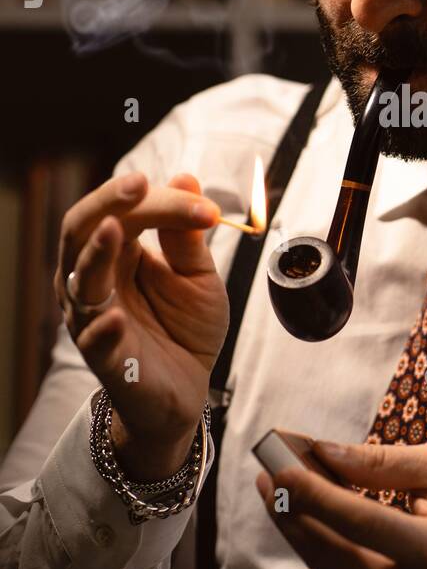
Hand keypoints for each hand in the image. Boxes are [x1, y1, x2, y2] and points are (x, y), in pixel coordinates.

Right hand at [55, 170, 228, 473]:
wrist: (188, 390)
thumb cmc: (184, 329)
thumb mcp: (197, 276)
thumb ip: (188, 236)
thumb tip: (185, 178)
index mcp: (117, 253)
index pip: (124, 211)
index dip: (160, 201)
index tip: (205, 207)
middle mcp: (94, 279)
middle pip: (83, 229)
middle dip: (108, 203)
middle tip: (138, 185)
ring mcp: (92, 317)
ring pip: (79, 279)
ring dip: (96, 253)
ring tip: (115, 228)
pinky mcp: (104, 358)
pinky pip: (92, 340)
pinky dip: (101, 328)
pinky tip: (115, 318)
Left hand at [255, 440, 426, 568]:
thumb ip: (386, 464)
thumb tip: (326, 453)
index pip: (358, 521)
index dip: (313, 494)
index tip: (278, 465)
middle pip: (331, 553)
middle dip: (292, 512)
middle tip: (266, 474)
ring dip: (298, 529)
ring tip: (275, 490)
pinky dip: (321, 547)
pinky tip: (306, 517)